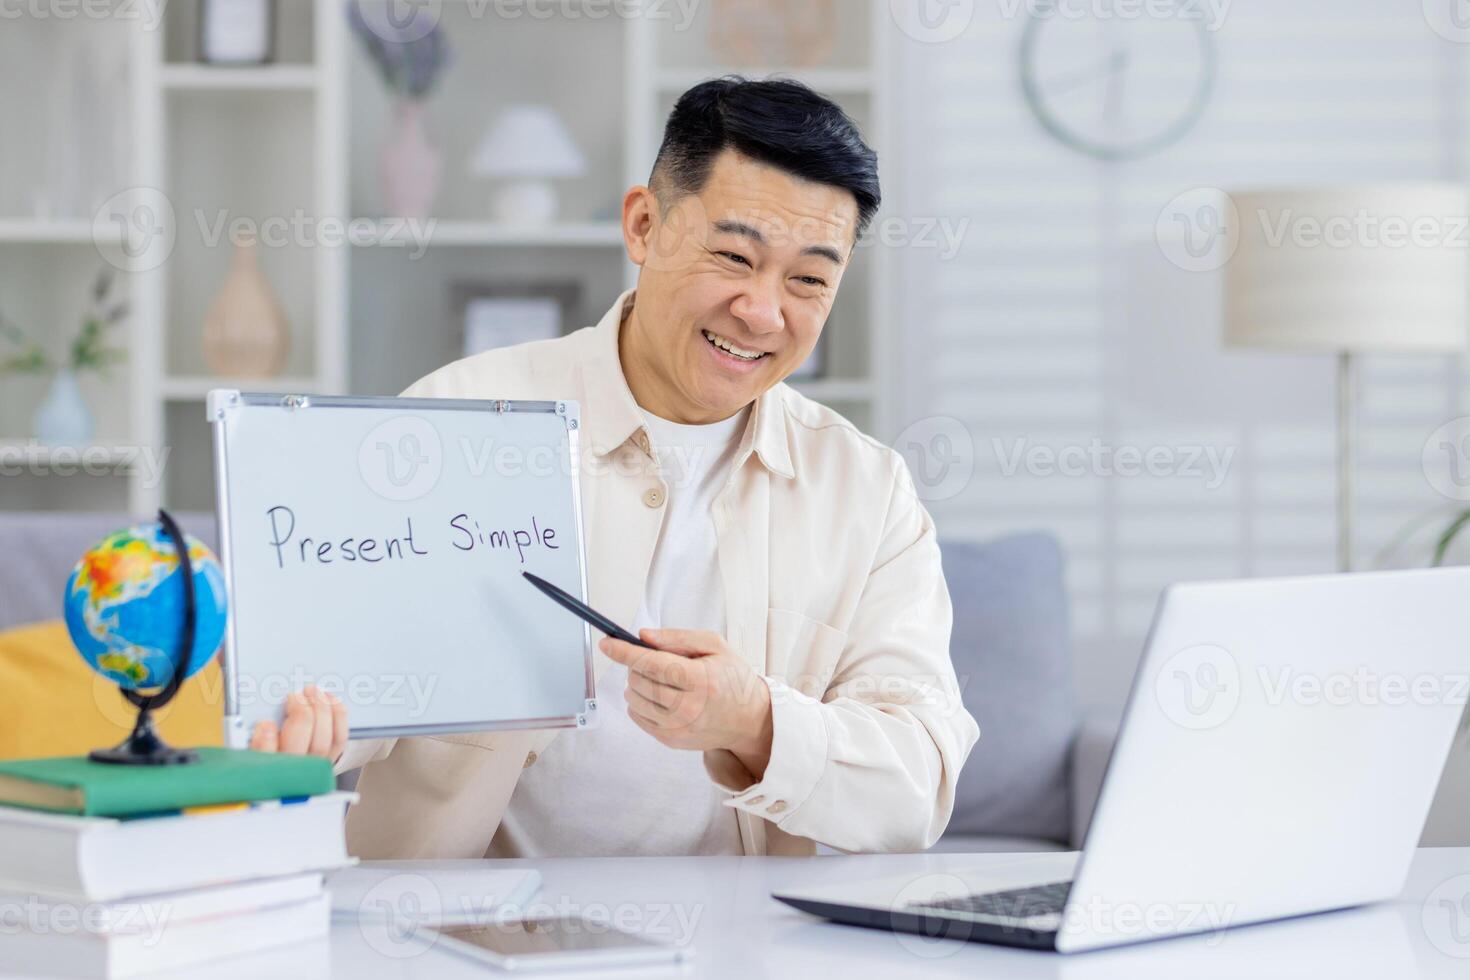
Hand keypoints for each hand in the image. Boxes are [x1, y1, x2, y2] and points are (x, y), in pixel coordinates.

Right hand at [248, 684, 348, 763]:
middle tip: (295, 696)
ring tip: (313, 692)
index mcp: (263, 770)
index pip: (263, 762)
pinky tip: (330, 699)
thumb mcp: (247, 746)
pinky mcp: (329, 759)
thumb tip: (259, 714)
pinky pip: (339, 738)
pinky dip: (337, 715)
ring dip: (321, 710)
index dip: (265, 742)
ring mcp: (312, 768)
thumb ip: (249, 734)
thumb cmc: (267, 751)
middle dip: (300, 714)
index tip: (265, 724)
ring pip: (321, 741)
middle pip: (297, 747)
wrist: (289, 772)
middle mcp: (289, 773)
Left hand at [600, 629, 773, 778]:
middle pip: (639, 680)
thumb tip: (643, 637)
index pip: (652, 663)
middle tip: (653, 661)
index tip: (607, 643)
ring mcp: (678, 727)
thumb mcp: (715, 646)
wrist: (749, 719)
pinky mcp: (671, 740)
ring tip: (658, 680)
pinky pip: (637, 716)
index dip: (625, 652)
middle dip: (637, 665)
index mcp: (701, 679)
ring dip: (637, 684)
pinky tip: (659, 696)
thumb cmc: (732, 678)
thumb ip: (678, 638)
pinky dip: (640, 702)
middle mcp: (688, 707)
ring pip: (634, 698)